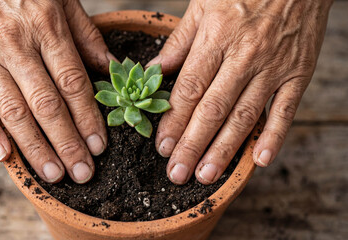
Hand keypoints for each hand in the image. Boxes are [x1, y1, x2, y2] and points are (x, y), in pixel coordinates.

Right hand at [0, 0, 115, 183]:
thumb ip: (86, 34)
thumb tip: (112, 67)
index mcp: (45, 28)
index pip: (72, 84)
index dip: (87, 118)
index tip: (99, 145)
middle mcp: (15, 46)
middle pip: (46, 105)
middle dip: (67, 143)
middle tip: (83, 172)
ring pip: (14, 111)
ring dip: (35, 147)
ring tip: (54, 174)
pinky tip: (4, 156)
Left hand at [148, 0, 332, 184]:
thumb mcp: (203, 4)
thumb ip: (179, 40)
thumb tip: (154, 69)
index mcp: (216, 38)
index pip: (189, 88)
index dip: (174, 121)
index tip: (162, 147)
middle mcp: (243, 56)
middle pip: (213, 109)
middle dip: (193, 145)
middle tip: (178, 174)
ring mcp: (273, 67)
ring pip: (245, 115)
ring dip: (224, 149)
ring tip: (207, 175)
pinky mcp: (299, 73)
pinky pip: (286, 110)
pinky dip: (274, 137)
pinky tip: (260, 160)